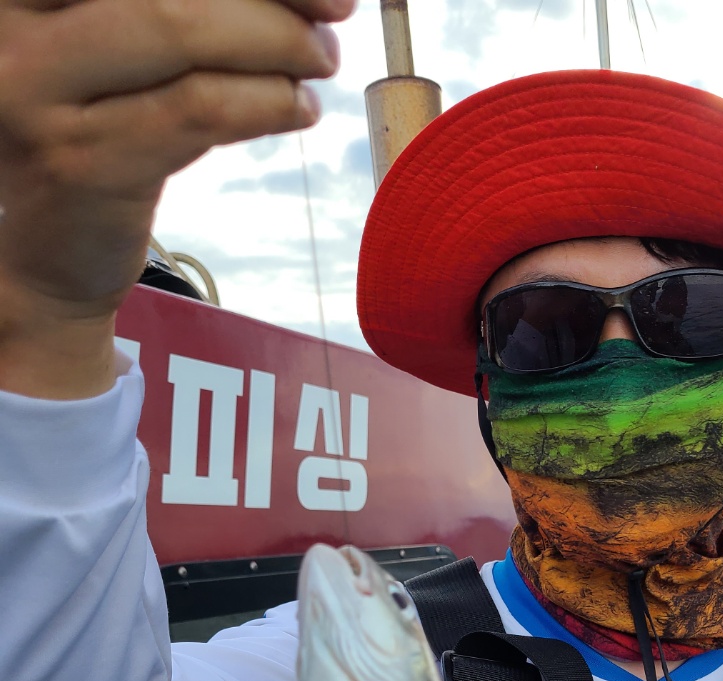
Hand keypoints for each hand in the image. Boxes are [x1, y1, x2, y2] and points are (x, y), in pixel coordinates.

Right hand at [0, 0, 349, 394]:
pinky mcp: (80, 162)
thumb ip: (180, 9)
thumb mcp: (119, 50)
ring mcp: (35, 88)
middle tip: (336, 13)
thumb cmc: (98, 134)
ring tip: (320, 61)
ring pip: (180, 30)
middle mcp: (14, 23)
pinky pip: (195, 110)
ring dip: (277, 43)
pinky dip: (264, 102)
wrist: (47, 259)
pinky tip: (298, 108)